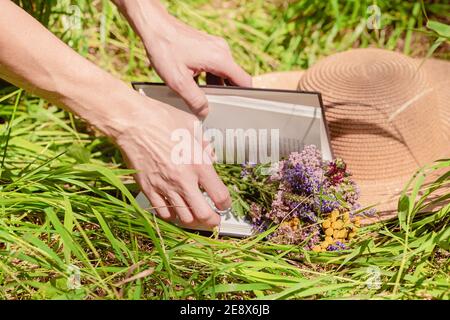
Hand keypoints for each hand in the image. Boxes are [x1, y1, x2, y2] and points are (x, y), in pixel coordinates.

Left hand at [113, 0, 251, 117]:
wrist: (154, 26)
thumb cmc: (165, 49)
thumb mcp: (178, 81)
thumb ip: (194, 99)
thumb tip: (205, 111)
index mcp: (220, 59)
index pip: (244, 81)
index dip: (244, 97)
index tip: (240, 109)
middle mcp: (222, 51)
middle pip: (234, 78)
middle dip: (227, 94)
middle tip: (217, 108)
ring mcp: (215, 47)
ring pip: (223, 73)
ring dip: (215, 86)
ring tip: (202, 98)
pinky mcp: (207, 46)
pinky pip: (215, 67)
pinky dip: (209, 78)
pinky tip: (195, 86)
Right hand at [114, 93, 230, 227]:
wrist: (132, 123)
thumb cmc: (161, 120)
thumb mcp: (191, 125)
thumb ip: (204, 144)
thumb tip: (209, 154)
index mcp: (199, 164)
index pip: (220, 195)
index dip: (226, 204)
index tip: (224, 204)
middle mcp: (184, 180)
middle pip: (204, 214)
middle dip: (212, 220)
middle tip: (213, 218)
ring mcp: (165, 187)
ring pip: (184, 218)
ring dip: (192, 219)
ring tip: (195, 215)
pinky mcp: (148, 189)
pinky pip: (162, 213)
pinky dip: (171, 215)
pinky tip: (174, 209)